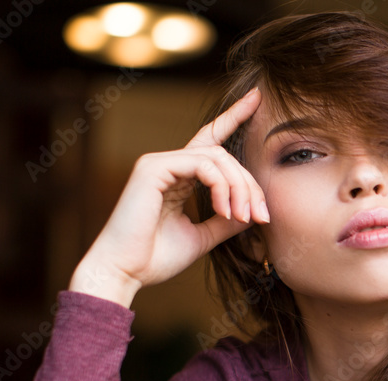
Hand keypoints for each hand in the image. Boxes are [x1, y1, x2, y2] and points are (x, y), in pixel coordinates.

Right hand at [69, 88, 268, 306]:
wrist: (125, 272)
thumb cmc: (156, 258)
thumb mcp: (204, 236)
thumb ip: (227, 220)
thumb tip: (254, 210)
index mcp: (178, 177)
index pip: (210, 140)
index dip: (233, 117)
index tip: (257, 99)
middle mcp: (168, 164)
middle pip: (224, 155)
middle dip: (250, 184)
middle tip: (262, 216)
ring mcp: (158, 163)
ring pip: (217, 157)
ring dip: (239, 188)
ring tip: (243, 218)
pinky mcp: (153, 168)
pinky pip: (202, 164)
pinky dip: (221, 187)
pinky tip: (226, 212)